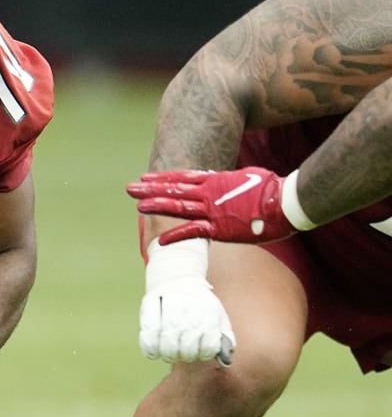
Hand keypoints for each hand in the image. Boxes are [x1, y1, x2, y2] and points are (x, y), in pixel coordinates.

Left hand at [129, 167, 296, 243]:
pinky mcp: (220, 228)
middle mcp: (209, 193)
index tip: (146, 177)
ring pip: (178, 207)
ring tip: (136, 204)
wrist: (286, 201)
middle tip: (130, 188)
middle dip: (150, 189)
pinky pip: (193, 232)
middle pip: (174, 190)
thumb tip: (225, 179)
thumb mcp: (248, 176)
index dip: (163, 178)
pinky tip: (159, 241)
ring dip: (156, 206)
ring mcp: (212, 210)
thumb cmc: (274, 188)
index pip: (183, 178)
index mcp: (215, 180)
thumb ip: (230, 180)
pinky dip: (175, 236)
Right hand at [139, 238, 234, 364]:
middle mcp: (189, 310)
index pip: (208, 345)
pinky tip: (153, 352)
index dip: (205, 353)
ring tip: (170, 354)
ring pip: (167, 342)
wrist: (177, 277)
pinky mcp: (149, 307)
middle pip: (187, 346)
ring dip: (169, 354)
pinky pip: (148, 333)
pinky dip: (150, 347)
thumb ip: (224, 339)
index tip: (202, 352)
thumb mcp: (218, 317)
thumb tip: (225, 361)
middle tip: (185, 354)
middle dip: (186, 355)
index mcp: (208, 314)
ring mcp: (168, 308)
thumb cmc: (200, 305)